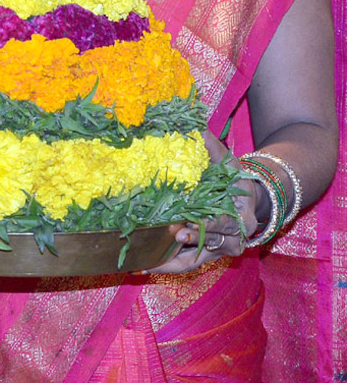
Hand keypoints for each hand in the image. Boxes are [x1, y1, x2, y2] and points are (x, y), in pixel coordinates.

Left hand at [146, 131, 256, 273]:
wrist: (249, 199)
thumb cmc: (235, 177)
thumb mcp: (227, 161)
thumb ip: (212, 147)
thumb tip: (195, 128)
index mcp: (239, 216)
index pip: (223, 224)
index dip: (206, 225)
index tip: (185, 225)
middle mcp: (232, 238)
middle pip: (208, 245)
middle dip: (185, 244)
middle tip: (164, 240)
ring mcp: (218, 249)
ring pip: (195, 261)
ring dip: (170, 262)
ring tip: (143, 263)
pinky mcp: (205, 254)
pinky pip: (186, 264)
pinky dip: (167, 265)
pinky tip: (143, 265)